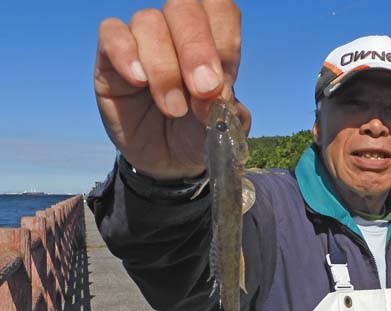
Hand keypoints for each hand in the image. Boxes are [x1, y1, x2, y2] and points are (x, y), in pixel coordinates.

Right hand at [94, 0, 250, 179]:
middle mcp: (178, 31)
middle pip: (184, 7)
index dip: (224, 41)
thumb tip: (218, 93)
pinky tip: (138, 81)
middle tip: (202, 91)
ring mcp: (142, 40)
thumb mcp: (221, 127)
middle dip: (196, 49)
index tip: (221, 85)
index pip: (221, 10)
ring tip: (173, 109)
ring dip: (164, 68)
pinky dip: (125, 53)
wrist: (168, 162)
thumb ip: (227, 108)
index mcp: (213, 40)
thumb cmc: (198, 134)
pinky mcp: (109, 57)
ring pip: (149, 21)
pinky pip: (111, 32)